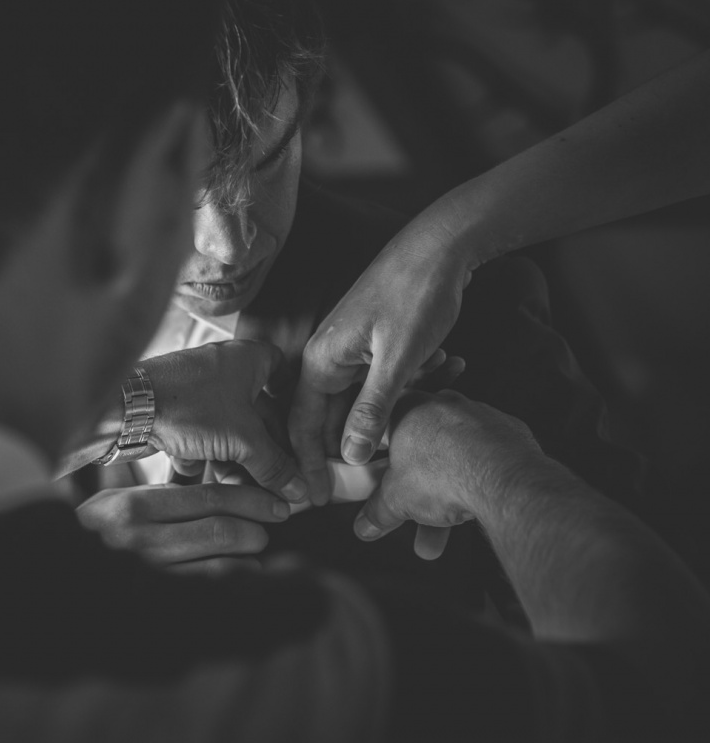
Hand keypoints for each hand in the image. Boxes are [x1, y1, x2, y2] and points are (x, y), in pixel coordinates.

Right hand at [75, 482, 290, 573]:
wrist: (64, 575)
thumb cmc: (100, 531)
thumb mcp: (120, 500)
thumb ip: (166, 493)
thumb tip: (225, 485)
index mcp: (134, 507)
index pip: (207, 498)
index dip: (250, 499)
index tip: (276, 503)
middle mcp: (141, 542)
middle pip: (220, 532)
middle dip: (256, 528)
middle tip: (270, 526)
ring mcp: (149, 576)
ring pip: (221, 567)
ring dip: (249, 559)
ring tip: (256, 552)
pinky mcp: (158, 602)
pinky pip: (210, 594)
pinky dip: (235, 585)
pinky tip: (242, 577)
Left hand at [144, 340, 308, 502]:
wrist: (126, 409)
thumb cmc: (185, 404)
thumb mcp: (243, 439)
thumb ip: (274, 465)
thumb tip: (295, 487)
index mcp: (248, 360)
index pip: (282, 371)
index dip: (292, 399)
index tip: (300, 428)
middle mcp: (224, 372)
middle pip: (258, 413)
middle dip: (266, 451)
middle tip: (277, 480)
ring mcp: (198, 393)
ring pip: (229, 431)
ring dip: (238, 462)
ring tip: (242, 491)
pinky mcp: (177, 413)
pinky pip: (203, 438)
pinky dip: (208, 460)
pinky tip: (209, 482)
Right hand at [288, 209, 474, 497]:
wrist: (440, 245)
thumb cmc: (416, 294)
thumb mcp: (398, 359)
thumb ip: (372, 409)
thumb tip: (350, 456)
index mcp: (322, 361)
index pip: (301, 425)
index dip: (308, 464)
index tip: (317, 498)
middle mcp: (327, 358)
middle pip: (326, 420)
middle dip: (350, 449)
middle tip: (374, 482)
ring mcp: (349, 352)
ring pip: (355, 403)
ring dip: (385, 417)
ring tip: (418, 422)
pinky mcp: (371, 347)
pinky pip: (376, 385)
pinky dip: (402, 391)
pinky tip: (437, 374)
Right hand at [351, 389, 544, 556]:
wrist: (503, 480)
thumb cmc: (445, 474)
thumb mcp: (395, 499)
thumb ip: (377, 511)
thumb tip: (367, 523)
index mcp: (406, 408)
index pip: (382, 430)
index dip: (377, 458)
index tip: (378, 479)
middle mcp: (441, 404)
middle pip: (421, 449)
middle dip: (416, 487)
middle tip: (414, 512)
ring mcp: (477, 415)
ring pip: (454, 456)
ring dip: (448, 492)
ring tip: (445, 527)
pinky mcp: (507, 430)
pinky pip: (484, 456)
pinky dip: (478, 478)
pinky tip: (475, 501)